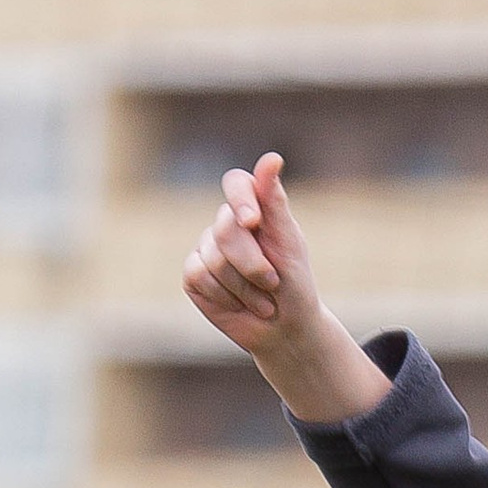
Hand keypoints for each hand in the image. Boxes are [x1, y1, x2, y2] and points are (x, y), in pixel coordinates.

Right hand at [180, 153, 387, 425]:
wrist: (284, 330)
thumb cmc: (293, 284)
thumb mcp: (289, 243)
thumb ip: (275, 203)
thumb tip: (271, 158)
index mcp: (252, 208)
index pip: (236, 183)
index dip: (240, 200)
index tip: (252, 222)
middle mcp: (225, 224)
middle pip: (225, 229)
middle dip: (253, 264)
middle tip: (273, 283)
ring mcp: (206, 248)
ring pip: (215, 259)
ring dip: (245, 288)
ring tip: (262, 300)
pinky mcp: (193, 274)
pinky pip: (200, 276)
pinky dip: (225, 297)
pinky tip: (238, 304)